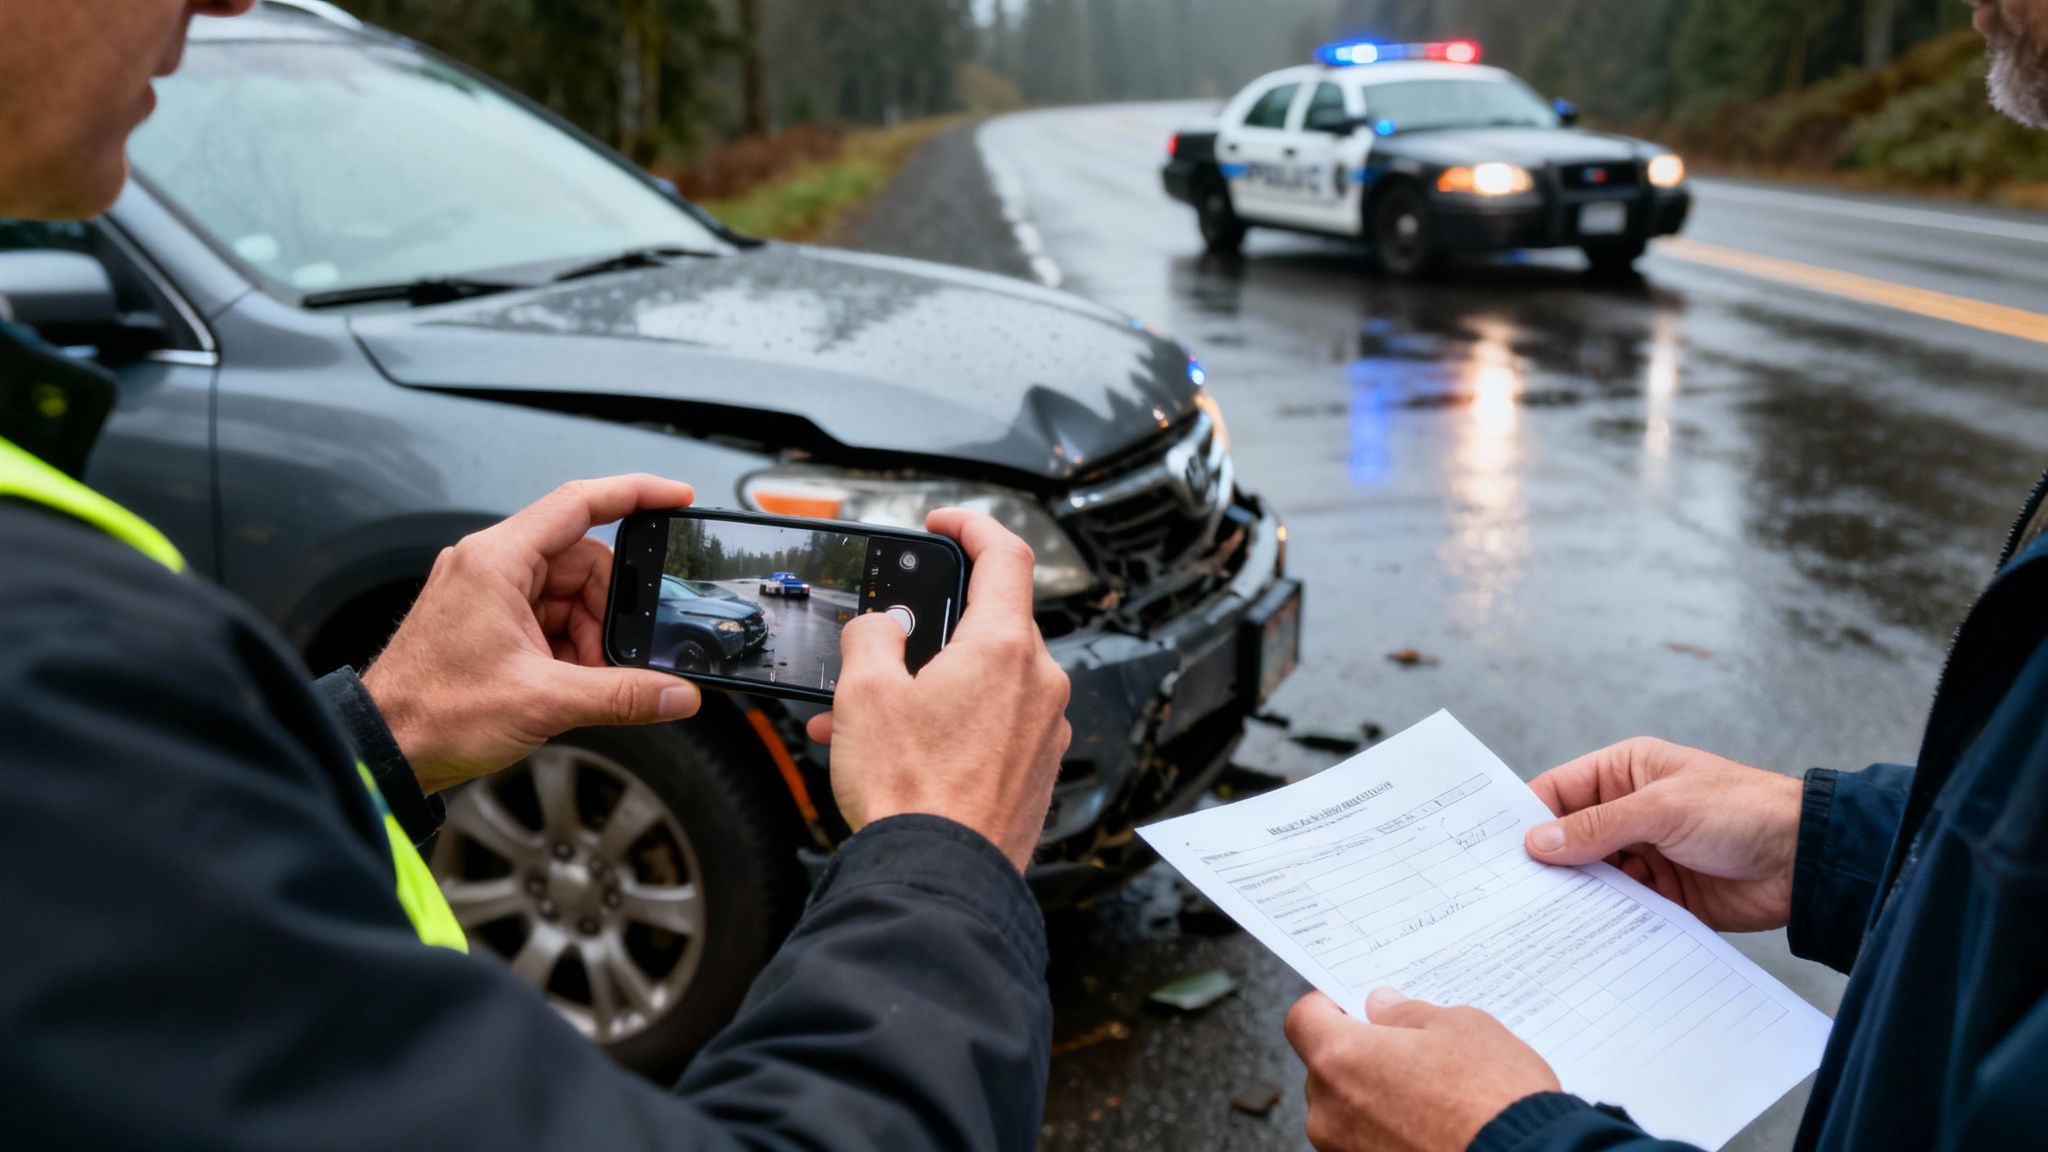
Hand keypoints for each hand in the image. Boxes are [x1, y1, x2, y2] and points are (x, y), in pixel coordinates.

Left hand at [362, 476, 702, 793]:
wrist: (385, 749)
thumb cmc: (432, 713)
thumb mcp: (544, 702)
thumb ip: (621, 695)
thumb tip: (677, 694)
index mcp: (497, 561)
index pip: (580, 504)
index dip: (635, 493)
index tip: (676, 497)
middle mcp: (492, 567)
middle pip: (584, 563)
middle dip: (610, 612)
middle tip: (616, 658)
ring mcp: (489, 594)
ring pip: (572, 597)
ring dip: (591, 638)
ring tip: (583, 680)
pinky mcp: (490, 622)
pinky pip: (551, 621)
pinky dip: (571, 650)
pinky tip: (569, 683)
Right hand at [805, 509, 1070, 871]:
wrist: (942, 881)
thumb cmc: (911, 794)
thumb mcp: (865, 694)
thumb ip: (871, 638)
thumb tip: (879, 628)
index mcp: (1005, 649)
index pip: (1007, 555)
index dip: (973, 525)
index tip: (945, 524)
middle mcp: (1039, 684)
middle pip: (989, 624)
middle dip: (927, 631)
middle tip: (879, 646)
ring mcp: (1045, 730)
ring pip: (984, 680)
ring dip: (927, 685)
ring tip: (864, 717)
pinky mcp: (1036, 770)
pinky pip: (992, 723)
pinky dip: (948, 721)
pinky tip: (897, 751)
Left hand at [1286, 988, 1559, 1151]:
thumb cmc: (1494, 1097)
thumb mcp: (1461, 1027)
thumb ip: (1408, 1014)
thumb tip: (1382, 1007)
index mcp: (1340, 1060)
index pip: (1303, 1019)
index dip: (1328, 1006)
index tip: (1355, 1006)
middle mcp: (1328, 1112)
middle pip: (1327, 1069)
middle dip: (1361, 1056)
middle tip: (1411, 1053)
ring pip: (1349, 1111)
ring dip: (1378, 1099)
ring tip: (1434, 1097)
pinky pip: (1368, 1144)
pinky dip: (1391, 1133)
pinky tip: (1434, 1128)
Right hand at [1524, 738, 1802, 931]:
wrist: (1808, 861)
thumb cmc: (1743, 810)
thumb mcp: (1662, 809)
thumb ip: (1598, 827)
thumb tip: (1537, 842)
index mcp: (1625, 773)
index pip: (1559, 792)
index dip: (1527, 816)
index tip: (1495, 847)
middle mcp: (1629, 813)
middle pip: (1570, 839)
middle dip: (1547, 861)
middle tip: (1508, 889)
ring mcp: (1645, 855)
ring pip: (1592, 877)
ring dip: (1575, 894)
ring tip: (1541, 916)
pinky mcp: (1662, 895)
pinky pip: (1621, 907)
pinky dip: (1604, 919)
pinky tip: (1584, 932)